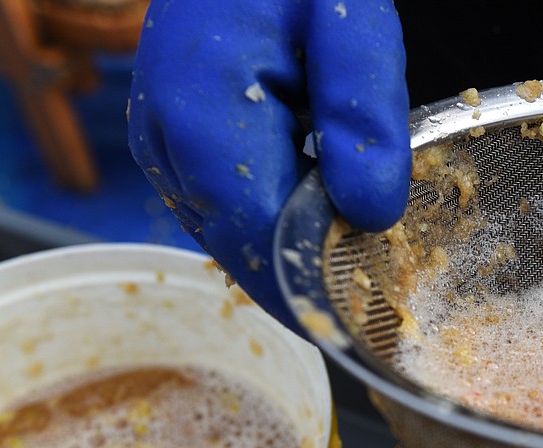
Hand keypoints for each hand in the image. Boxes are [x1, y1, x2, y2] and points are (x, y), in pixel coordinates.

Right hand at [128, 0, 410, 324]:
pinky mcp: (173, 145)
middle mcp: (166, 146)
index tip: (370, 322)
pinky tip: (320, 202)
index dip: (314, 292)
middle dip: (309, 277)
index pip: (259, 247)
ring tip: (355, 242)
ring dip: (292, 249)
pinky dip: (274, 219)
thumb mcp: (351, 21)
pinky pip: (225, 208)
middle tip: (380, 291)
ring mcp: (162, 149)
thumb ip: (363, 116)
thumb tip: (371, 216)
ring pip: (233, 237)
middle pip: (243, 253)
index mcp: (204, 118)